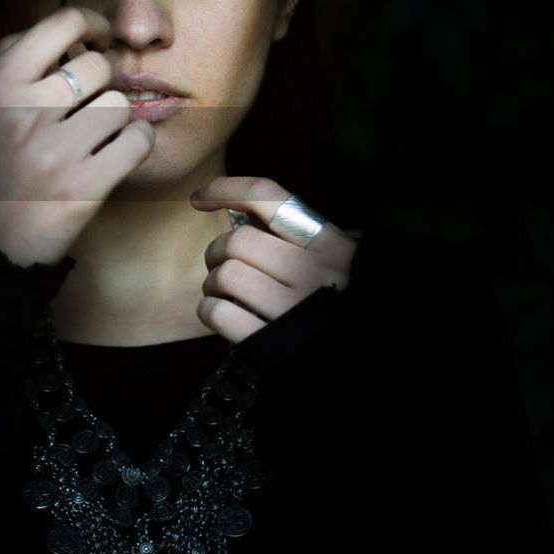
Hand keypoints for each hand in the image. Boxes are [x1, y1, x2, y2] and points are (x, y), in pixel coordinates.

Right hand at [0, 7, 155, 267]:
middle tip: (93, 102)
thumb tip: (63, 33)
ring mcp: (55, 151)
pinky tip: (119, 153)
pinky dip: (136, 144)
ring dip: (117, 118)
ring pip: (119, 105)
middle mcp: (25, 112)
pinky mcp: (83, 187)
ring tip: (99, 135)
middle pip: (97, 66)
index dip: (91, 23)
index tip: (99, 36)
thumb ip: (9, 65)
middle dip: (102, 82)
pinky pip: (136, 142)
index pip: (60, 24)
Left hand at [190, 176, 357, 343]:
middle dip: (216, 252)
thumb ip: (287, 233)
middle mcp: (317, 273)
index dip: (225, 189)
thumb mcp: (328, 262)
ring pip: (224, 275)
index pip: (269, 197)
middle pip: (237, 240)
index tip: (198, 198)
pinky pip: (217, 312)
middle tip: (221, 266)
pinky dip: (209, 310)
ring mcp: (295, 310)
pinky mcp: (271, 343)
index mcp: (331, 245)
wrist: (356, 363)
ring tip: (226, 294)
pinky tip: (223, 313)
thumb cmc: (329, 303)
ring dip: (212, 283)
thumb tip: (234, 201)